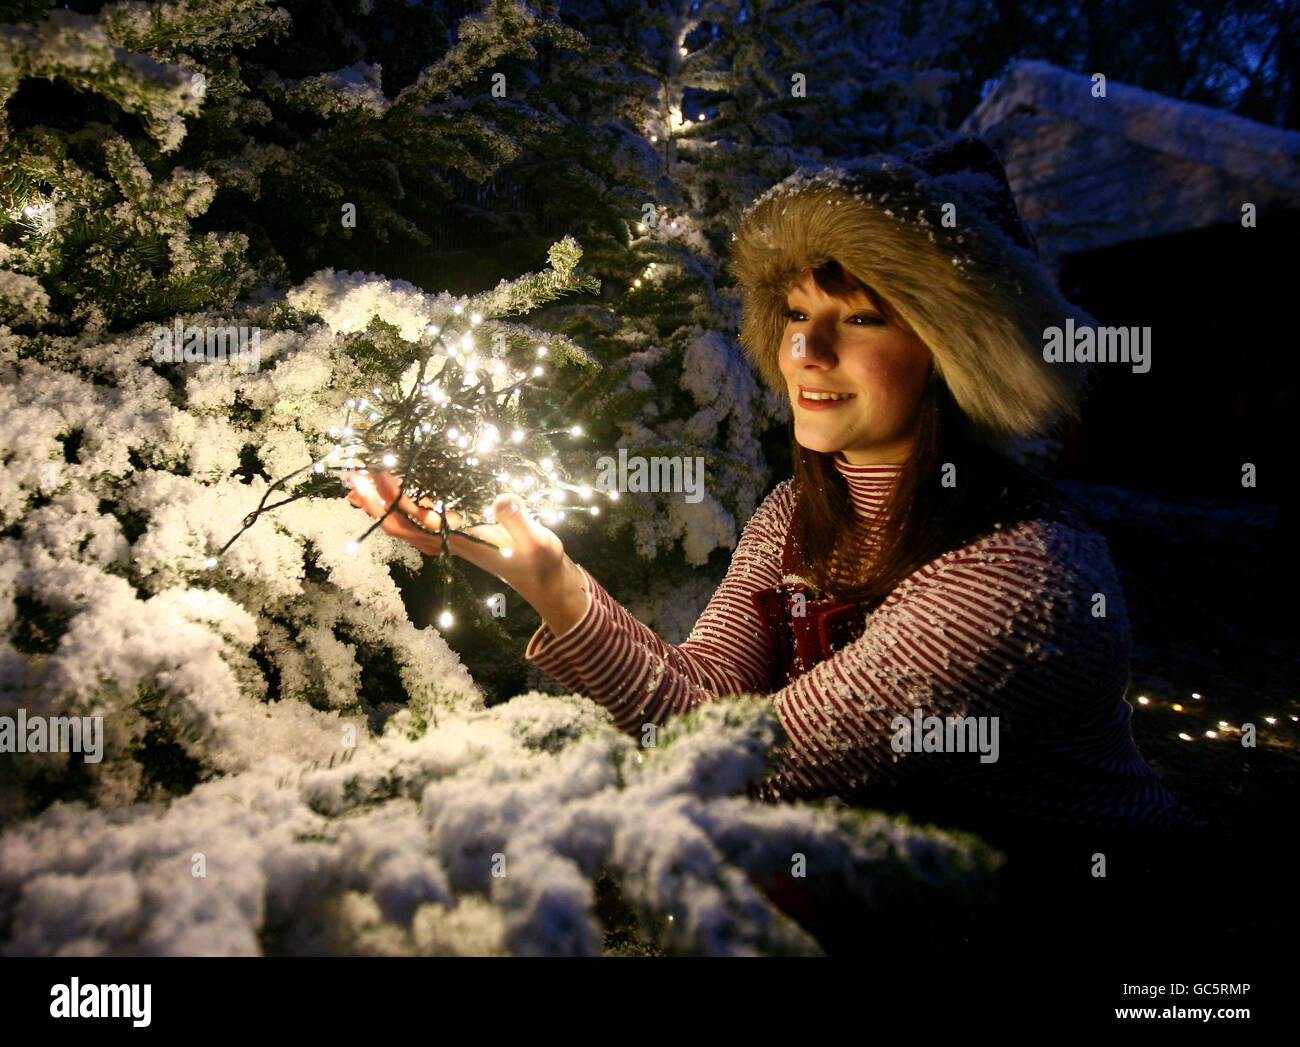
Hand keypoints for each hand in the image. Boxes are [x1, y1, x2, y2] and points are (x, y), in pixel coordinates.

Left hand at [343, 469, 589, 630]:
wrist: (544, 582)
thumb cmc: (541, 561)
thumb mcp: (537, 539)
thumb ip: (519, 519)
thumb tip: (501, 497)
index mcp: (462, 540)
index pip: (417, 515)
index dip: (394, 494)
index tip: (377, 469)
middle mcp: (448, 543)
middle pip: (399, 523)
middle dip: (375, 499)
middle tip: (351, 472)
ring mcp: (449, 542)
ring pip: (404, 525)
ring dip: (380, 505)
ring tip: (358, 482)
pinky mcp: (455, 537)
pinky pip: (417, 523)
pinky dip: (399, 508)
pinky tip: (393, 495)